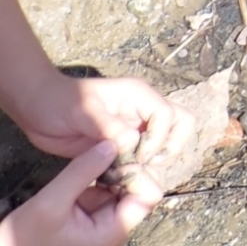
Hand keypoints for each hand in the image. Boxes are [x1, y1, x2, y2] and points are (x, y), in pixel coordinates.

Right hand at [0, 141, 159, 245]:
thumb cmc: (24, 238)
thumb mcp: (50, 204)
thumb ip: (82, 173)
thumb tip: (112, 143)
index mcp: (113, 231)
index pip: (148, 195)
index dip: (140, 172)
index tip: (120, 153)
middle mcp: (116, 226)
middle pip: (140, 189)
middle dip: (128, 166)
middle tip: (112, 145)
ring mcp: (106, 219)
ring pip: (124, 185)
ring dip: (116, 167)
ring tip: (103, 149)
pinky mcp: (93, 212)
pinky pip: (108, 187)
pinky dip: (103, 173)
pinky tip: (93, 161)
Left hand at [21, 75, 193, 170]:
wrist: (37, 110)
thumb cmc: (58, 102)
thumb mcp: (81, 111)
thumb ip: (107, 125)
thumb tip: (133, 142)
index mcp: (138, 95)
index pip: (167, 115)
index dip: (157, 138)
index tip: (135, 155)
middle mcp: (143, 109)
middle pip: (180, 123)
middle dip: (169, 147)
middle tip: (144, 164)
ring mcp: (136, 126)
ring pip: (167, 141)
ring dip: (156, 160)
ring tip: (132, 173)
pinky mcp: (124, 144)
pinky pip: (145, 156)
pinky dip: (139, 169)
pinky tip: (120, 178)